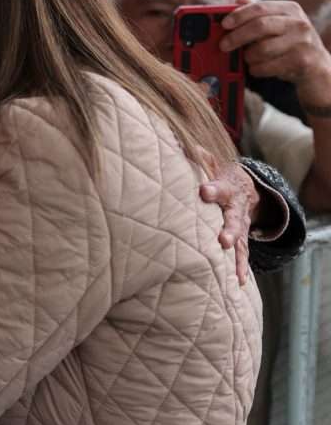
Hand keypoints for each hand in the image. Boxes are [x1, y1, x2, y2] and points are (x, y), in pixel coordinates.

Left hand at [198, 151, 257, 286]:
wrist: (247, 187)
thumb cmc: (219, 175)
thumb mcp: (212, 162)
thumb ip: (197, 155)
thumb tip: (178, 142)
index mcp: (226, 188)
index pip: (219, 188)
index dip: (213, 190)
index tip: (204, 191)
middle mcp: (235, 209)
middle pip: (233, 219)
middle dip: (228, 229)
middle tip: (222, 240)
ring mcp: (240, 225)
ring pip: (240, 241)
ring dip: (236, 255)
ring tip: (233, 272)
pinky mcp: (241, 238)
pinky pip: (242, 255)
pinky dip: (241, 268)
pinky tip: (239, 283)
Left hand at [221, 0, 330, 107]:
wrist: (318, 68)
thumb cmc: (292, 44)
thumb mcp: (279, 24)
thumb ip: (259, 13)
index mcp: (291, 9)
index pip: (260, 7)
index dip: (239, 15)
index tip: (224, 24)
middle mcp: (298, 23)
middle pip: (259, 26)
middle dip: (236, 36)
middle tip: (223, 45)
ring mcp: (302, 42)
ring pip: (262, 49)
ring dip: (248, 57)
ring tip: (248, 58)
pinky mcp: (301, 61)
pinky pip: (267, 66)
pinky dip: (256, 69)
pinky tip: (257, 68)